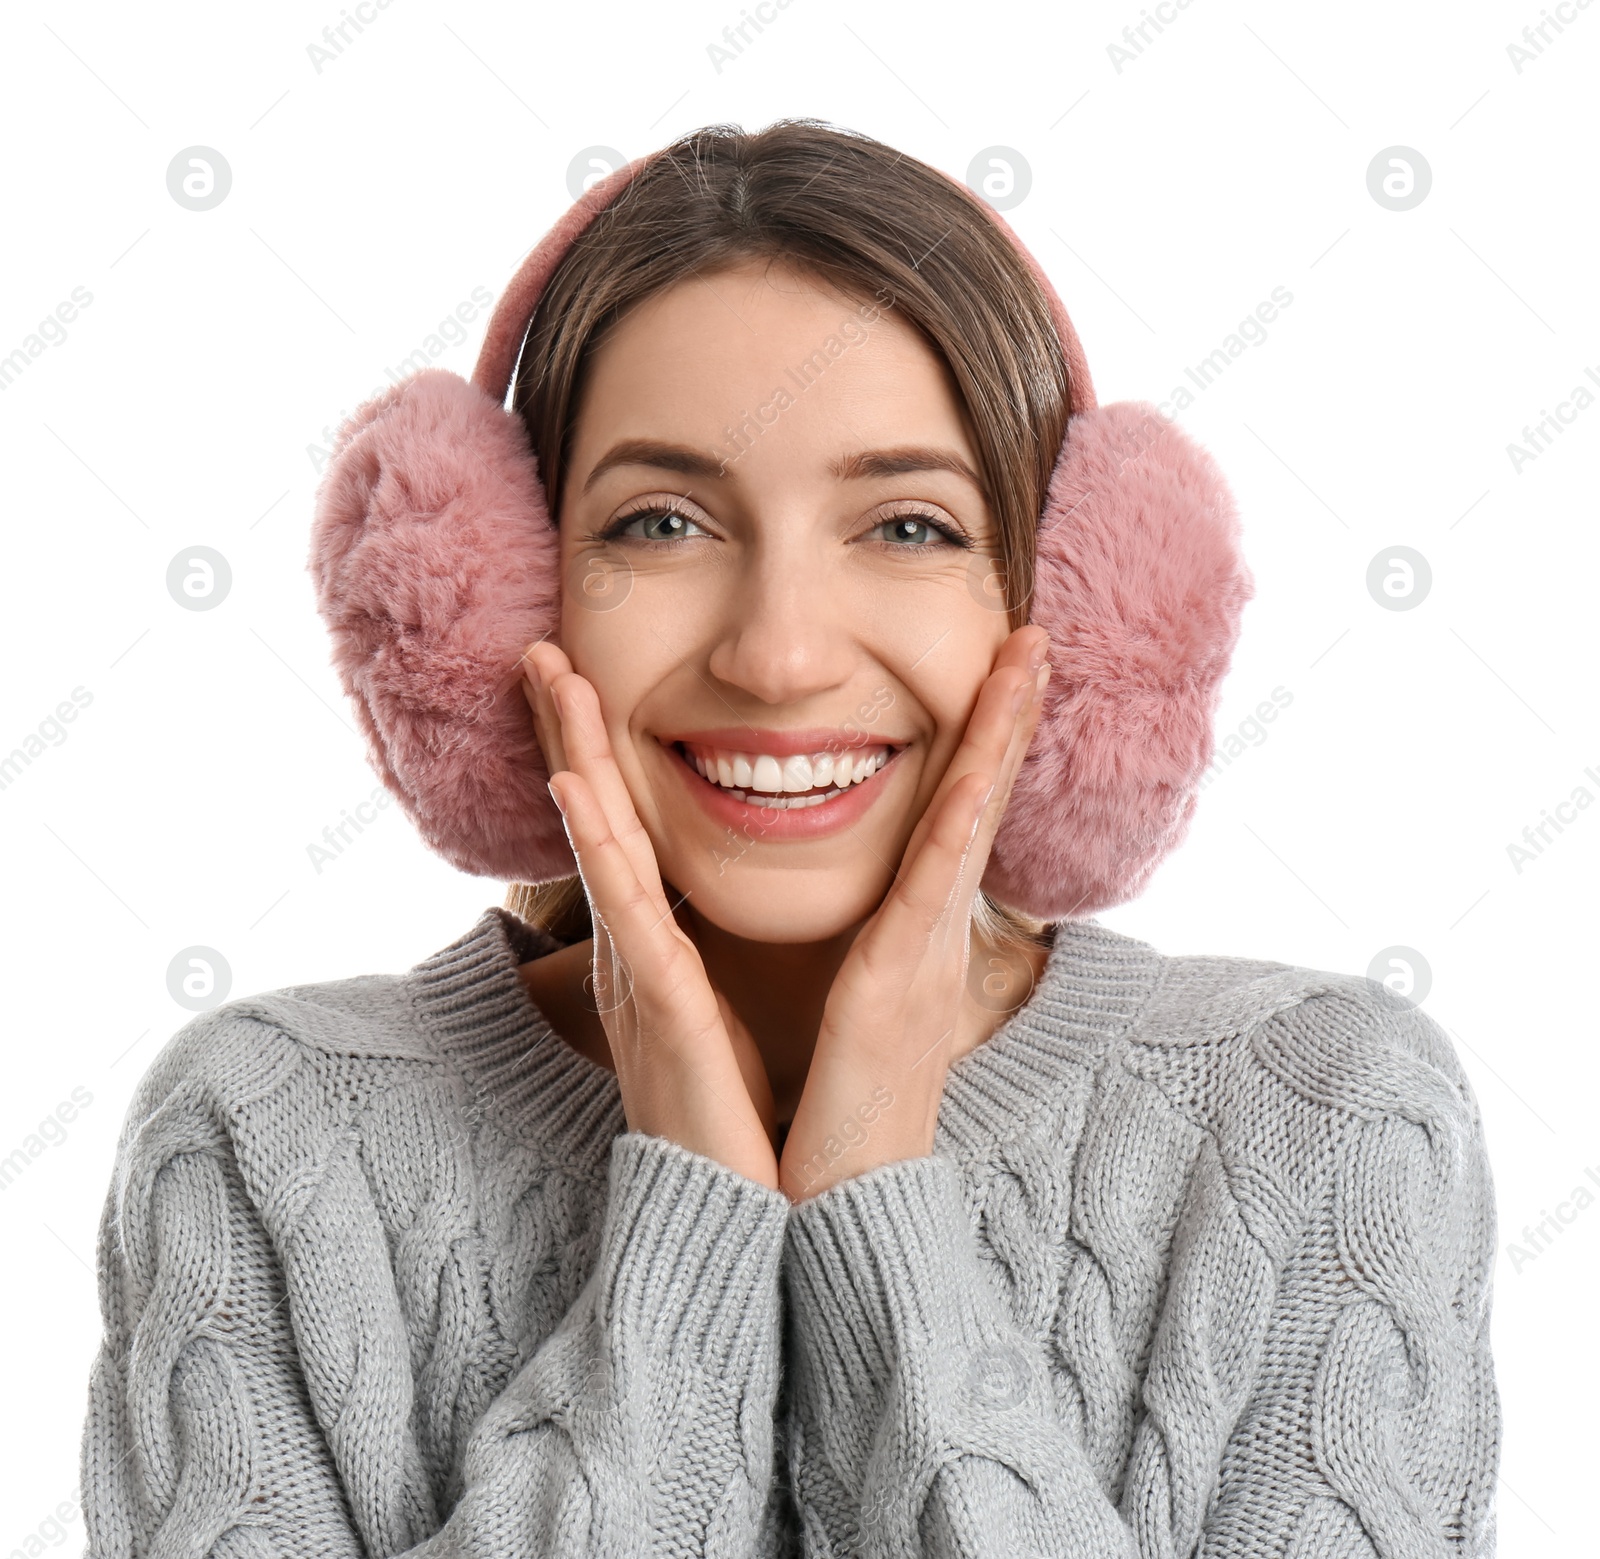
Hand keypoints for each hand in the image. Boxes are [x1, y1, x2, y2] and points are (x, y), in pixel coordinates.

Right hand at [521, 641, 780, 1188]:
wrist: (748, 1221)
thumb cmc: (743, 1123)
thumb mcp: (724, 1019)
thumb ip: (705, 961)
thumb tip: (710, 916)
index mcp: (661, 951)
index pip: (625, 833)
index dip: (597, 758)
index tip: (586, 684)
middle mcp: (637, 953)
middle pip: (598, 821)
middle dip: (570, 734)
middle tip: (544, 651)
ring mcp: (641, 979)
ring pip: (601, 846)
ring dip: (575, 757)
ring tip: (553, 678)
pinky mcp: (661, 1012)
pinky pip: (630, 915)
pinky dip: (600, 849)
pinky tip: (579, 787)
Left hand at [777, 626, 1050, 1201]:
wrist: (835, 1208)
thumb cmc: (833, 1111)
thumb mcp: (851, 1008)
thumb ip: (862, 946)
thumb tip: (867, 909)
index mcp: (911, 932)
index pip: (950, 813)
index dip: (980, 740)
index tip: (1000, 670)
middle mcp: (932, 933)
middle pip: (979, 798)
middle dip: (1009, 712)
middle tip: (1034, 633)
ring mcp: (925, 954)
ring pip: (971, 815)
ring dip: (1001, 728)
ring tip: (1026, 653)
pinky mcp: (897, 982)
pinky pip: (931, 873)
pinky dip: (956, 800)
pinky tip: (976, 746)